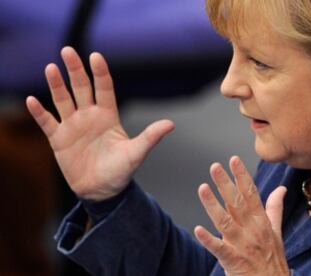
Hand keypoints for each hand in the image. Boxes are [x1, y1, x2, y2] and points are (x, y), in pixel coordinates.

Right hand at [26, 47, 174, 200]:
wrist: (102, 191)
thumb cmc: (121, 171)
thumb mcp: (136, 153)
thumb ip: (150, 137)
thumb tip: (171, 124)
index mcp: (108, 116)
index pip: (104, 89)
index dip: (100, 73)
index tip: (96, 56)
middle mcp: (89, 116)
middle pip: (81, 88)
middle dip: (75, 70)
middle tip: (68, 50)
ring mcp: (73, 126)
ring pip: (63, 101)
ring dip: (56, 85)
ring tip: (51, 68)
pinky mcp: (58, 139)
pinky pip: (47, 123)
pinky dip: (39, 113)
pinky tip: (31, 101)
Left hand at [194, 156, 288, 275]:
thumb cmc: (273, 260)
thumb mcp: (276, 232)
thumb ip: (275, 208)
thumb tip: (281, 188)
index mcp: (261, 222)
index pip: (251, 194)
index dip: (242, 176)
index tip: (234, 159)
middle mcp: (252, 230)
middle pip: (237, 203)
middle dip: (225, 183)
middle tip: (214, 166)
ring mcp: (242, 246)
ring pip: (225, 221)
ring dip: (213, 204)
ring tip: (202, 188)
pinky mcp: (233, 261)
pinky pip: (219, 249)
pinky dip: (208, 240)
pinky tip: (198, 229)